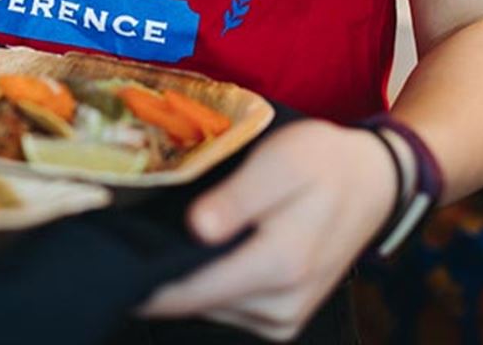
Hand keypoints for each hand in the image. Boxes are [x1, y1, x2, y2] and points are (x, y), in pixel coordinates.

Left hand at [140, 120, 397, 340]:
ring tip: (165, 234)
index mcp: (280, 266)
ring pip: (205, 308)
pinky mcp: (280, 321)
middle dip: (158, 271)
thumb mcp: (281, 161)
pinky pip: (225, 309)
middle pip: (192, 303)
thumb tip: (197, 230)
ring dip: (183, 278)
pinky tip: (202, 251)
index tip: (109, 251)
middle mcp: (281, 306)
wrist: (373, 184)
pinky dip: (207, 284)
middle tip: (129, 231)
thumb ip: (239, 198)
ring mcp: (282, 320)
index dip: (143, 274)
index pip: (188, 291)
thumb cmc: (322, 163)